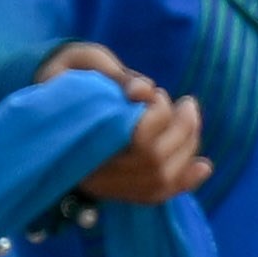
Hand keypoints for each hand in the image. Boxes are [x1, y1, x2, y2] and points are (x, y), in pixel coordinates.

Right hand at [31, 40, 213, 205]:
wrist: (53, 92)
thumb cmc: (71, 71)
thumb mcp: (85, 62)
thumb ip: (115, 75)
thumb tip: (143, 90)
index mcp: (74, 137)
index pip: (134, 141)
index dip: (158, 117)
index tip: (157, 93)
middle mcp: (88, 168)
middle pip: (152, 161)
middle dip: (181, 129)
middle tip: (187, 103)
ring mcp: (103, 182)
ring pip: (159, 178)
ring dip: (187, 146)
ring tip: (189, 115)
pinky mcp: (118, 186)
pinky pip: (155, 194)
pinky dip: (184, 181)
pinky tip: (204, 166)